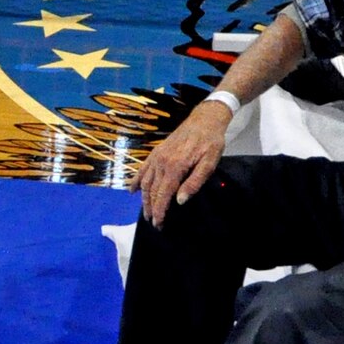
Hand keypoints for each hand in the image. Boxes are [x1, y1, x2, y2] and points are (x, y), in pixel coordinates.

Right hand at [134, 99, 231, 227]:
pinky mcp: (156, 152)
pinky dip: (136, 181)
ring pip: (145, 182)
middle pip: (152, 191)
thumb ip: (194, 182)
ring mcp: (157, 156)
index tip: (159, 224)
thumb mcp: (209, 163)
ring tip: (146, 212)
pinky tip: (132, 191)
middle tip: (153, 223)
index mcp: (175, 166)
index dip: (160, 211)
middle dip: (151, 209)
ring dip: (144, 199)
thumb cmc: (210, 142)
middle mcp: (161, 162)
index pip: (163, 194)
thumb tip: (180, 201)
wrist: (204, 119)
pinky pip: (143, 169)